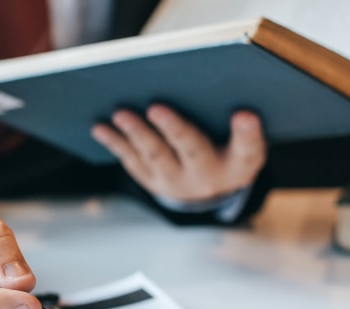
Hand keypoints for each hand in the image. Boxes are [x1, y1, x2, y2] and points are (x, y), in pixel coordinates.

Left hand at [91, 105, 265, 202]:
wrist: (209, 189)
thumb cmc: (228, 147)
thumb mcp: (242, 139)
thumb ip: (236, 118)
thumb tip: (212, 79)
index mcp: (239, 164)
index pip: (249, 149)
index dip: (247, 133)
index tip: (245, 114)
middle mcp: (208, 177)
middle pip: (193, 150)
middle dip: (174, 129)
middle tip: (156, 107)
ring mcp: (176, 182)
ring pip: (155, 156)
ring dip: (136, 133)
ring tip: (121, 113)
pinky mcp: (151, 181)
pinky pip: (131, 160)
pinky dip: (115, 142)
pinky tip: (99, 126)